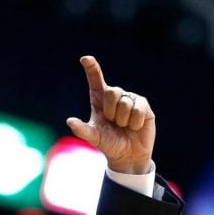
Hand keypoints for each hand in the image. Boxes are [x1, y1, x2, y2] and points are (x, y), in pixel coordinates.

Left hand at [66, 55, 154, 174]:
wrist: (128, 156)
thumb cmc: (109, 144)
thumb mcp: (95, 138)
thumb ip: (82, 130)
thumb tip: (70, 122)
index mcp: (100, 100)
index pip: (95, 79)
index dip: (92, 68)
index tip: (85, 59)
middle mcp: (115, 96)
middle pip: (112, 91)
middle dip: (111, 111)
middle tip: (113, 123)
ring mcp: (130, 99)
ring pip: (125, 102)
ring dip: (123, 120)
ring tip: (124, 127)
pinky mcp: (143, 105)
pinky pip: (138, 109)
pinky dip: (134, 122)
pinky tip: (135, 127)